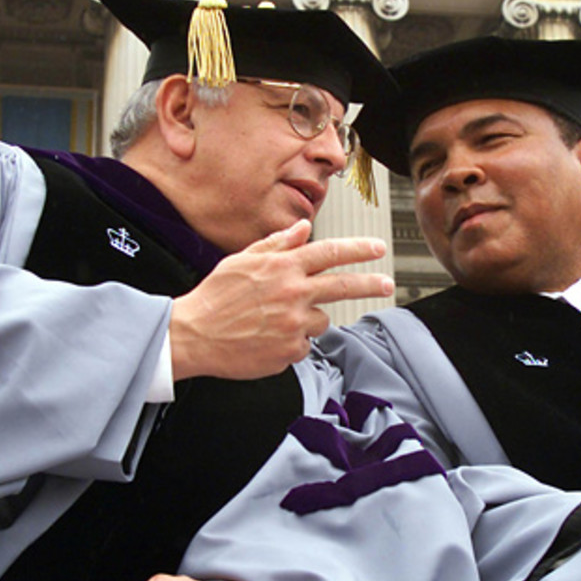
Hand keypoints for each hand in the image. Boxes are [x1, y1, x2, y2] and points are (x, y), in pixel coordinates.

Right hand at [171, 219, 393, 380]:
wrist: (194, 335)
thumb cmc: (215, 297)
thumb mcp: (242, 260)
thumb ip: (277, 243)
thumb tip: (303, 228)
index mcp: (282, 267)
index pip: (330, 253)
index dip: (358, 250)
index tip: (377, 248)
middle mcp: (293, 293)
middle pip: (343, 286)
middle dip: (371, 283)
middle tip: (387, 284)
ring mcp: (293, 324)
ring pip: (321, 320)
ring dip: (307, 320)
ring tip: (274, 321)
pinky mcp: (290, 351)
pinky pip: (304, 345)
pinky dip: (292, 342)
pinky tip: (267, 338)